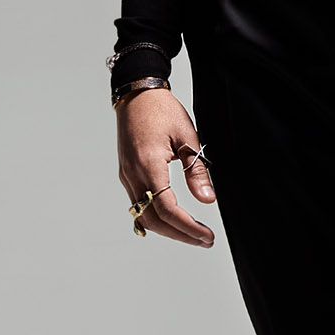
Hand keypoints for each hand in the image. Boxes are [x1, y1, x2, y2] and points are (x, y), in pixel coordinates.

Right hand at [116, 86, 216, 246]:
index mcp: (148, 164)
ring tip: (192, 234)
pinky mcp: (127, 174)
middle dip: (180, 234)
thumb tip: (207, 199)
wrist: (136, 94)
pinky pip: (138, 204)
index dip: (187, 227)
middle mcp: (133, 174)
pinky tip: (172, 221)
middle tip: (204, 240)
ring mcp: (127, 175)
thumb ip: (196, 171)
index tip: (206, 235)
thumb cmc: (161, 110)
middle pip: (153, 219)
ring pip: (143, 215)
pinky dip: (155, 218)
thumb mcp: (188, 137)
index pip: (166, 208)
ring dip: (168, 229)